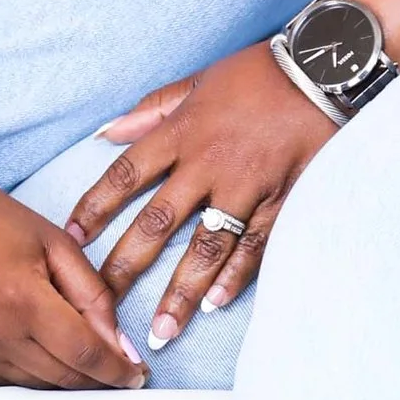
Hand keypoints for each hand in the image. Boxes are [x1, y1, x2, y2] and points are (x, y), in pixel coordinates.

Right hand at [0, 181, 148, 390]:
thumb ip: (95, 297)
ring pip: (36, 385)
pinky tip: (47, 356)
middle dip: (98, 380)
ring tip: (88, 364)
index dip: (117, 370)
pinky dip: (33, 373)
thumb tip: (121, 347)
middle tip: (122, 374)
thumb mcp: (58, 245)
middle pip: (62, 377)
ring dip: (67, 379)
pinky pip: (7, 381)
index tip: (137, 375)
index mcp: (22, 299)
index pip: (83, 353)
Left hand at [63, 41, 338, 344]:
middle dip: (127, 266)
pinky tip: (214, 304)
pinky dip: (235, 276)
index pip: (126, 175)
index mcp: (183, 131)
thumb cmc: (260, 72)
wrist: (327, 68)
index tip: (71, 240)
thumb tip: (109, 132)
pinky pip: (255, 245)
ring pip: (205, 246)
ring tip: (161, 331)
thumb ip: (153, 109)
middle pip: (157, 221)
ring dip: (180, 291)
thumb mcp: (200, 80)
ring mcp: (247, 185)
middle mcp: (209, 162)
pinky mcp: (284, 199)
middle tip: (103, 305)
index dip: (95, 209)